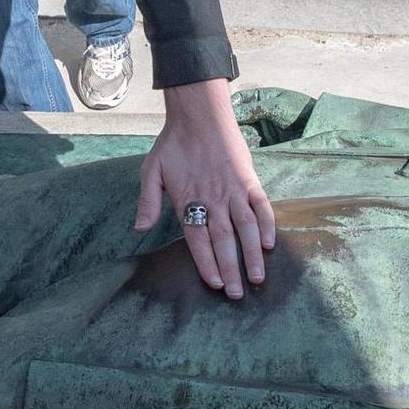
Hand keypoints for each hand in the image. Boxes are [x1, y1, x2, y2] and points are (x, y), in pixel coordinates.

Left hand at [135, 78, 276, 298]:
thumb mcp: (151, 170)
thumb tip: (140, 229)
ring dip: (251, 254)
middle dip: (230, 268)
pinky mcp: (248, 178)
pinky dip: (266, 224)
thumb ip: (148, 201)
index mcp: (188, 200)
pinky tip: (269, 243)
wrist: (199, 114)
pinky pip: (260, 204)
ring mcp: (233, 189)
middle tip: (237, 295)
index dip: (207, 263)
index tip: (215, 284)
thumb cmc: (173, 144)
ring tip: (257, 278)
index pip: (198, 239)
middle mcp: (212, 199)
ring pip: (245, 227)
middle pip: (223, 240)